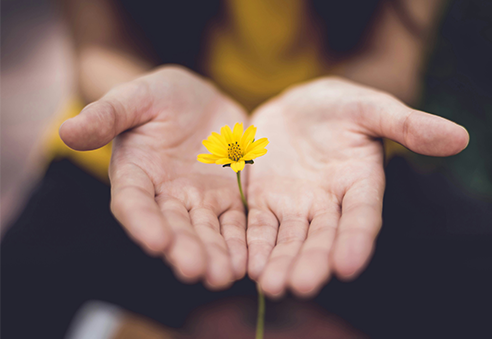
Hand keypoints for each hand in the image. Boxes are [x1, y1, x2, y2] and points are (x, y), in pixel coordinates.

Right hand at [60, 66, 247, 288]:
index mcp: (136, 174)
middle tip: (196, 270)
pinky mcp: (227, 198)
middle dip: (184, 249)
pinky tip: (248, 260)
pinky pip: (234, 223)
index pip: (134, 203)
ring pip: (206, 231)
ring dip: (214, 254)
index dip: (143, 222)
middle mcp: (165, 196)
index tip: (156, 241)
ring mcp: (198, 200)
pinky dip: (240, 242)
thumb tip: (66, 130)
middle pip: (173, 227)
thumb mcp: (135, 97)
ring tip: (224, 275)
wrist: (199, 100)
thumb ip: (106, 114)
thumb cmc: (160, 96)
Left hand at [246, 77, 468, 297]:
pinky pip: (259, 226)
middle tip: (301, 285)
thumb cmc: (339, 106)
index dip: (356, 239)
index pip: (362, 216)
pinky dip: (254, 245)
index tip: (348, 265)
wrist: (297, 107)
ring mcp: (295, 205)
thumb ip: (407, 124)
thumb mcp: (371, 108)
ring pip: (289, 239)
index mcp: (359, 183)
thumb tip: (459, 137)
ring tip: (271, 285)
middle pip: (322, 237)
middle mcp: (328, 203)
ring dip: (281, 262)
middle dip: (312, 261)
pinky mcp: (264, 201)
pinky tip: (248, 265)